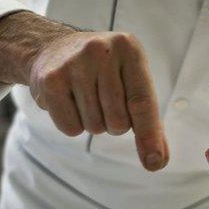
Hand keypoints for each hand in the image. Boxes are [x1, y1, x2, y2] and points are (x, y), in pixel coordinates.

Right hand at [28, 30, 168, 170]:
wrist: (52, 48)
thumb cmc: (102, 71)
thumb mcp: (130, 80)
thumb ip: (147, 119)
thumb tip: (157, 160)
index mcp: (129, 49)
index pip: (142, 101)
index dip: (150, 134)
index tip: (155, 161)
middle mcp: (102, 52)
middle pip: (118, 121)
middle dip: (114, 123)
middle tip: (102, 100)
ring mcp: (74, 64)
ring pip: (94, 126)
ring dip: (93, 122)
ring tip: (84, 97)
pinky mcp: (51, 80)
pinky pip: (70, 127)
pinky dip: (72, 124)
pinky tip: (68, 101)